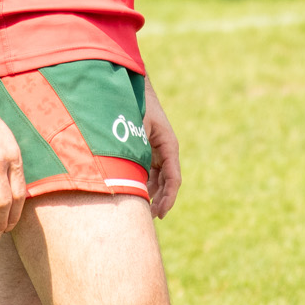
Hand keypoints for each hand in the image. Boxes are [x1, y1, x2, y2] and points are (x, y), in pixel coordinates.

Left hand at [142, 78, 182, 217]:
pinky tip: (134, 193)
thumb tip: (131, 179)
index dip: (168, 198)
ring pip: (157, 179)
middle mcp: (165, 150)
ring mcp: (156, 150)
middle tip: (149, 218)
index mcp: (169, 146)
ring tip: (141, 210)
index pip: (173, 179)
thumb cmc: (135, 105)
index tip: (160, 213)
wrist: (131, 86)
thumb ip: (136, 152)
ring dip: (151, 194)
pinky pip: (148, 171)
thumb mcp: (136, 129)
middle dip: (159, 201)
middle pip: (166, 182)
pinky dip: (144, 183)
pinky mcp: (147, 149)